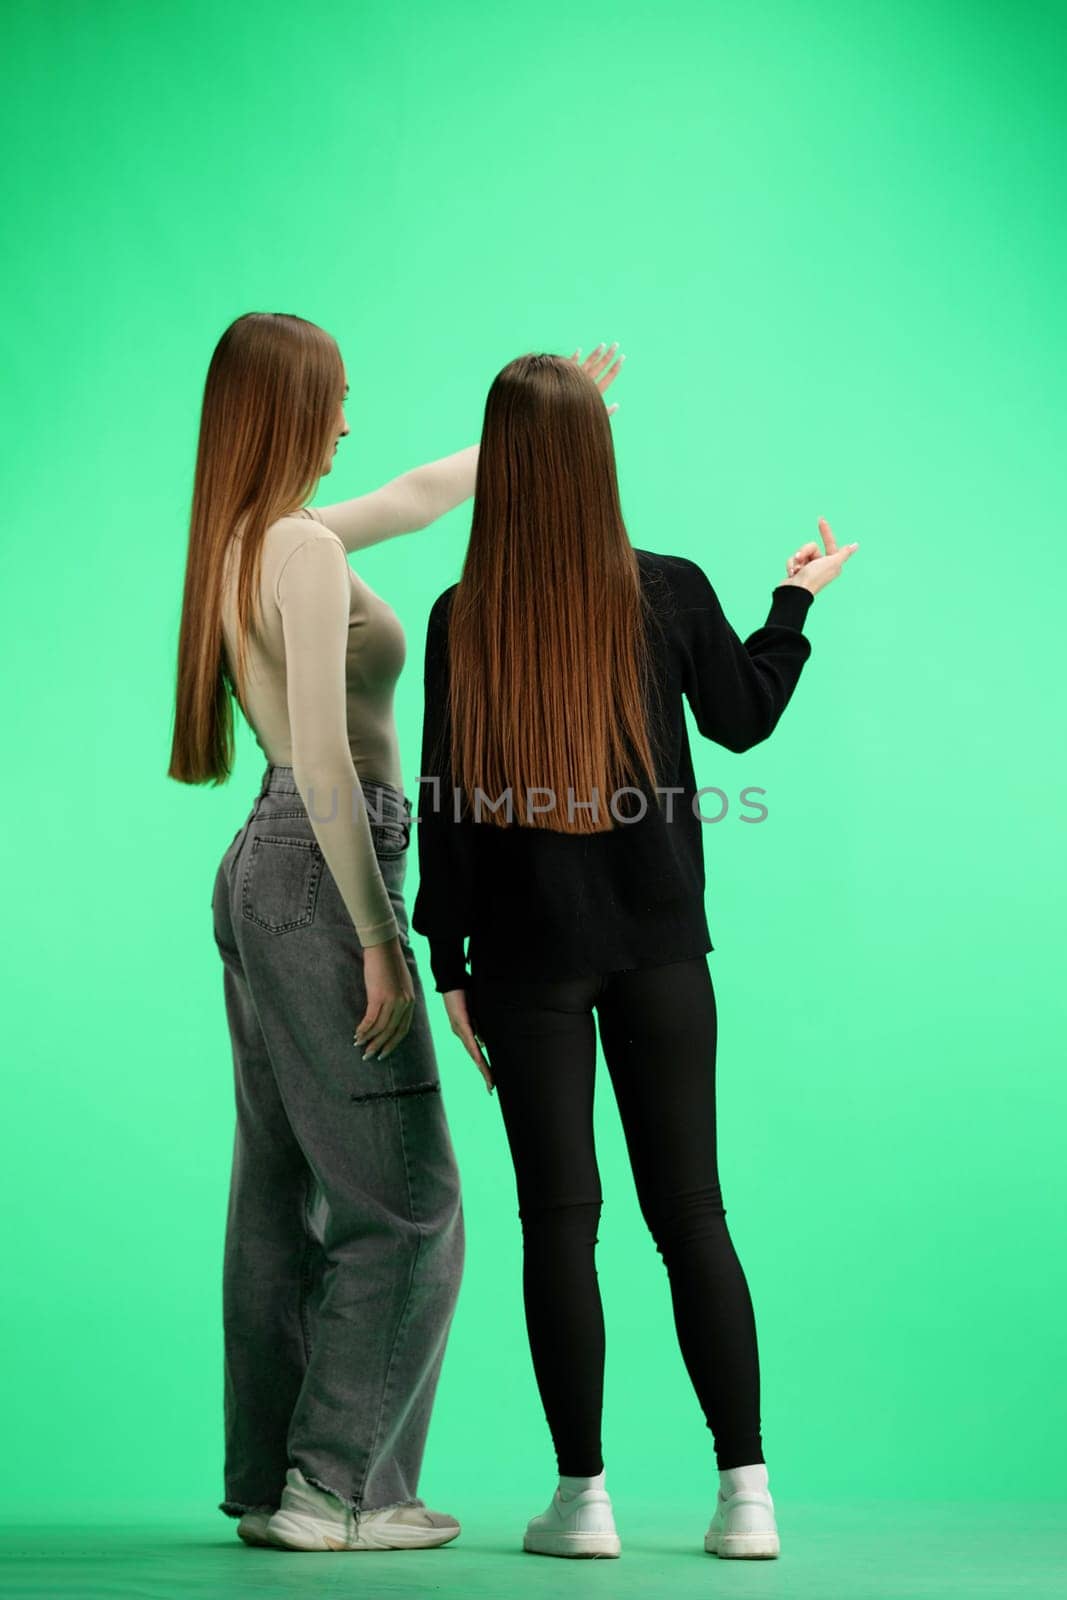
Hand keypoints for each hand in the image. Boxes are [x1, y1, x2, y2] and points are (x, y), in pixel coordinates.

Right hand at [353, 938, 415, 1058]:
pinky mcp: (379, 997)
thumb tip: (389, 1014)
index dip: (393, 1042)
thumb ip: (399, 998)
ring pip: (381, 1028)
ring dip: (369, 1039)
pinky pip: (371, 1020)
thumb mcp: (400, 983)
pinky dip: (363, 1029)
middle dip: (380, 1046)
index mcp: (410, 1000)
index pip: (403, 1029)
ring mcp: (392, 1001)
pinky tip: (357, 1034)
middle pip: (392, 1032)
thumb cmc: (388, 962)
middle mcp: (404, 1003)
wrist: (383, 947)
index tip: (384, 1052)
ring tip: (359, 1046)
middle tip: (369, 1056)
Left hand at [442, 988, 493, 1093]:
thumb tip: (484, 1042)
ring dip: (482, 1067)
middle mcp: (461, 1034)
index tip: (490, 1082)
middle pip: (475, 1058)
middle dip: (485, 1074)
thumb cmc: (464, 993)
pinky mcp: (460, 1022)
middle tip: (491, 1090)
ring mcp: (460, 1029)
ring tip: (490, 1081)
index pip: (476, 1054)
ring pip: (473, 1053)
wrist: (452, 980)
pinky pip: (469, 1040)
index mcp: (465, 1032)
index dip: (484, 1068)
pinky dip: (475, 1052)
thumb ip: (478, 1027)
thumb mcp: (475, 1012)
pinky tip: (480, 1061)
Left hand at [570, 341, 624, 414]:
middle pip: (601, 366)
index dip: (616, 366)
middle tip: (616, 344)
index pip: (609, 376)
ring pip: (588, 362)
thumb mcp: (595, 418)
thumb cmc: (577, 419)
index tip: (622, 357)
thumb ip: (607, 411)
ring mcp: (576, 378)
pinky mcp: (564, 377)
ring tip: (602, 344)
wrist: (557, 417)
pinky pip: (571, 365)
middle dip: (610, 354)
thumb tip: (617, 405)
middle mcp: (587, 382)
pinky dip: (575, 357)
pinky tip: (580, 350)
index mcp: (596, 392)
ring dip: (596, 353)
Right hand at [783, 517, 858, 595]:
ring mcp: (809, 568)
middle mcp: (821, 565)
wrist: (795, 592)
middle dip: (804, 552)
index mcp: (832, 563)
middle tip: (801, 560)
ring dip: (797, 559)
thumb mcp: (832, 563)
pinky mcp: (798, 571)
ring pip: (801, 552)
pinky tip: (791, 573)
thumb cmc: (814, 578)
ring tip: (796, 569)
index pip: (830, 542)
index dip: (826, 531)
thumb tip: (855, 545)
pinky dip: (791, 564)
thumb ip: (844, 553)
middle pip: (811, 547)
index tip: (820, 519)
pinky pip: (793, 559)